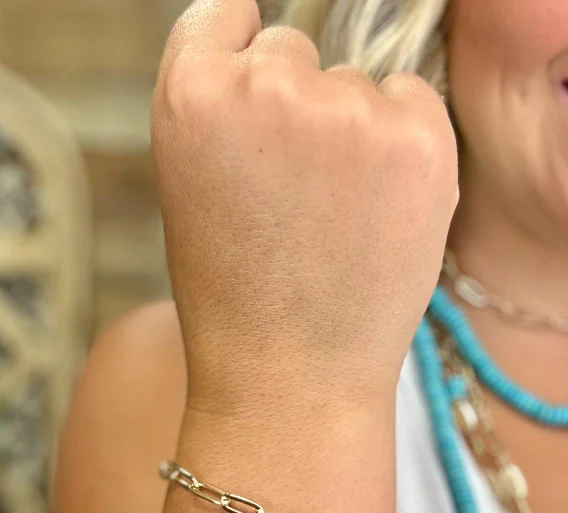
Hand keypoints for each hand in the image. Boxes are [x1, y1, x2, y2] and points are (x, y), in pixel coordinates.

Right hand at [151, 0, 457, 415]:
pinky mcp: (419, 141)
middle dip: (297, 104)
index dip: (242, 54)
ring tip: (337, 218)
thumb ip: (224, 113)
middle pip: (295, 49)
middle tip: (296, 190)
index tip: (256, 98)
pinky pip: (413, 103)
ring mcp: (348, 111)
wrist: (290, 379)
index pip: (225, 14)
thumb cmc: (235, 298)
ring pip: (358, 83)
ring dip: (353, 131)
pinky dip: (404, 145)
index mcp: (190, 96)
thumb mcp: (190, 189)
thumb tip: (281, 67)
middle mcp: (268, 86)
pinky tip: (379, 211)